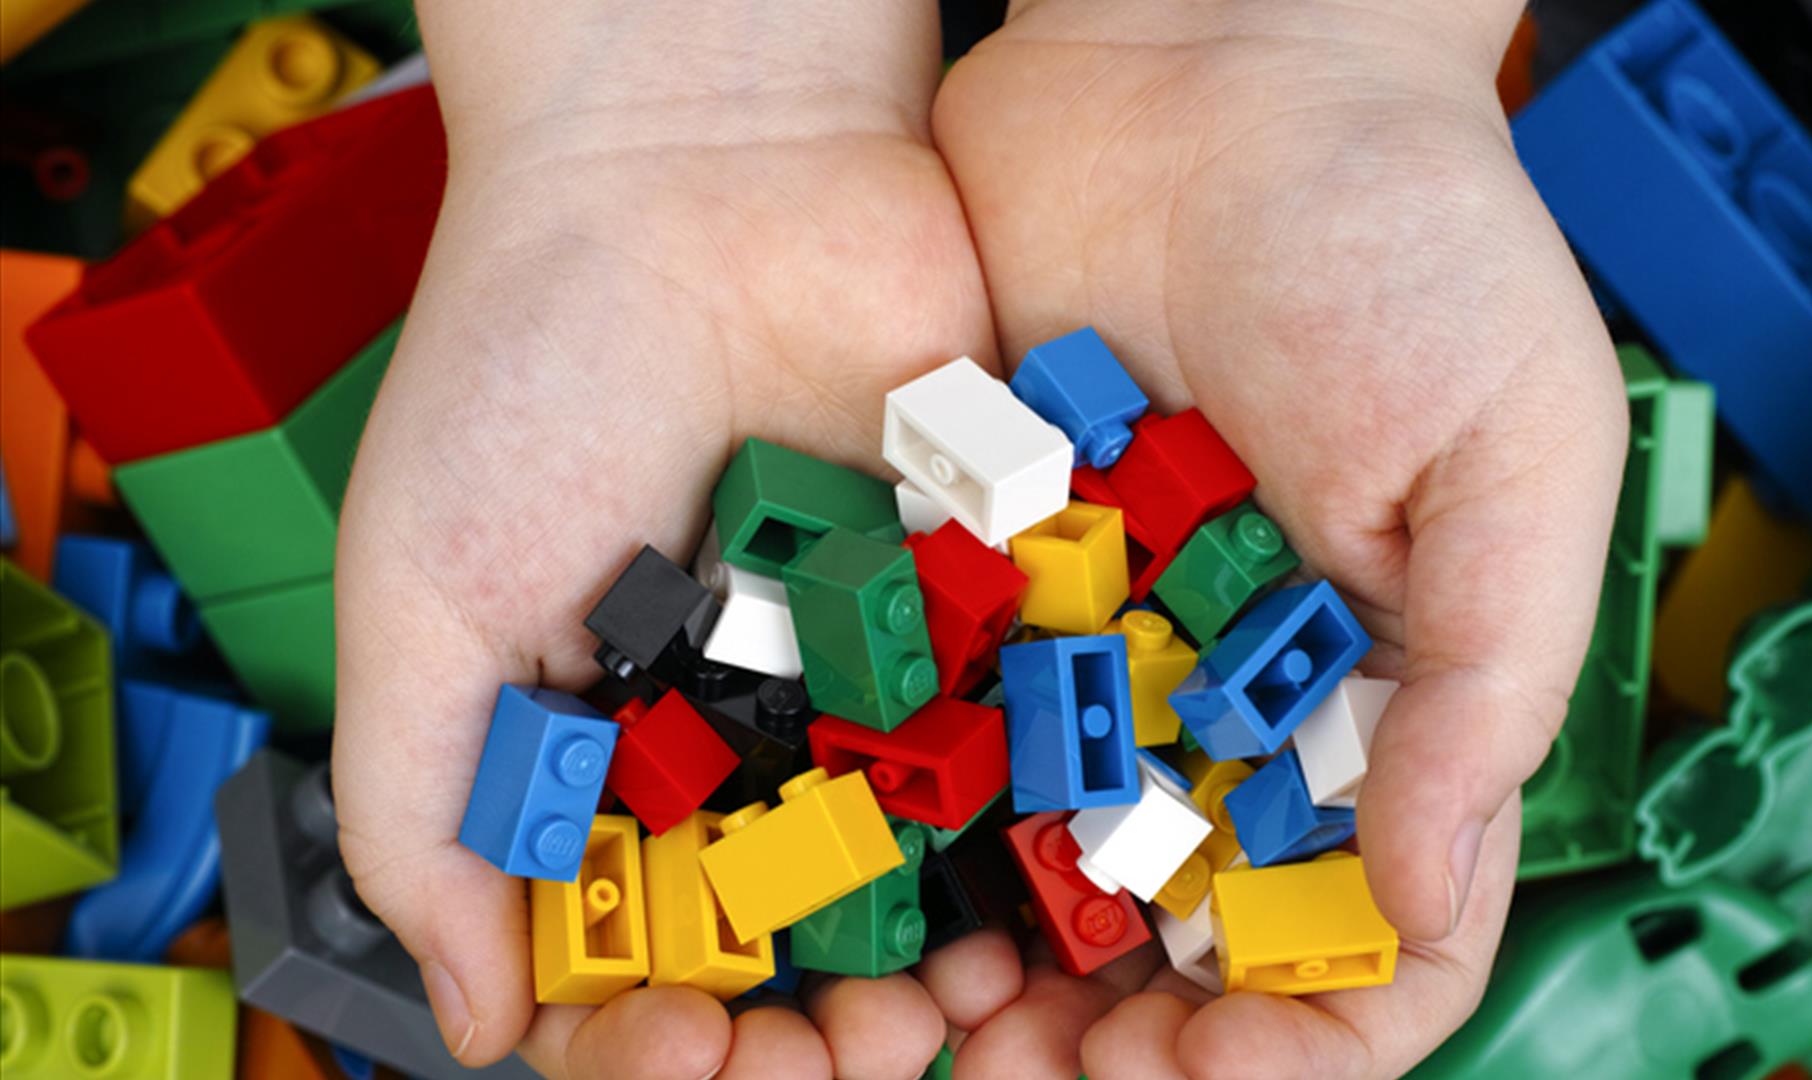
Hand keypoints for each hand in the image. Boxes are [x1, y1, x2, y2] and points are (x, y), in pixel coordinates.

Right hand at [332, 4, 1011, 1075]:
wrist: (702, 169)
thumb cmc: (529, 367)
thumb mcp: (422, 599)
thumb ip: (421, 817)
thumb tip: (470, 1024)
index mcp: (609, 753)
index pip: (632, 956)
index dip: (653, 1036)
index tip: (683, 1046)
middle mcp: (748, 735)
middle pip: (797, 944)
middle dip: (820, 1031)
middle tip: (849, 1057)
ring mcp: (874, 676)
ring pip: (927, 875)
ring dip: (945, 963)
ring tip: (958, 1004)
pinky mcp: (984, 601)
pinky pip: (1023, 743)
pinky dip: (1041, 830)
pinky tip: (1049, 890)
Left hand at [930, 1, 1627, 1074]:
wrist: (1216, 61)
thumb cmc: (1406, 229)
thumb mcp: (1512, 449)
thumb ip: (1485, 679)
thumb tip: (1432, 896)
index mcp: (1388, 686)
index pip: (1381, 929)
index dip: (1317, 1024)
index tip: (1226, 1052)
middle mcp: (1242, 691)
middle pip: (1196, 932)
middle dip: (1129, 1033)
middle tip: (1039, 1071)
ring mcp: (1109, 641)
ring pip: (1059, 864)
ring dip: (1005, 968)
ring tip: (938, 1017)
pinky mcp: (993, 572)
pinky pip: (954, 726)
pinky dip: (922, 821)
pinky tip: (874, 878)